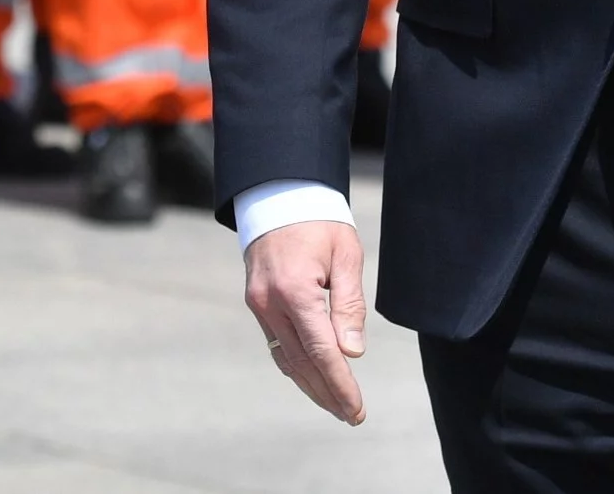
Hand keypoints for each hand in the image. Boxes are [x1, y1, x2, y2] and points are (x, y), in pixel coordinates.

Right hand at [243, 220, 368, 424]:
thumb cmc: (319, 222)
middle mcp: (271, 303)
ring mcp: (259, 305)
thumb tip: (352, 353)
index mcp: (296, 290)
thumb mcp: (345, 255)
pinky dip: (296, 366)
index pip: (322, 351)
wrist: (279, 196)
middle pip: (302, 363)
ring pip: (286, 358)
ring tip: (336, 406)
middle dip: (328, 393)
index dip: (340, 384)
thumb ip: (349, 305)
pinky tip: (312, 379)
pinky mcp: (256, 303)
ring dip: (311, 386)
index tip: (356, 408)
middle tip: (351, 416)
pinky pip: (277, 344)